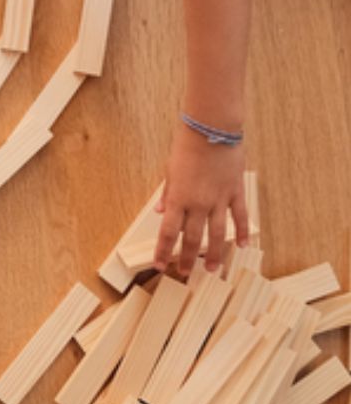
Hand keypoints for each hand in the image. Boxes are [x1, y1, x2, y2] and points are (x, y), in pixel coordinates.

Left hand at [154, 123, 249, 274]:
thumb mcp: (169, 171)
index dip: (163, 251)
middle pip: (192, 238)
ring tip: (212, 270)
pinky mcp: (235, 192)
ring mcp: (219, 199)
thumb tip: (161, 211)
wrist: (211, 129)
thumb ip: (167, 194)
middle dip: (187, 258)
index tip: (160, 265)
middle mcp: (199, 203)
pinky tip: (243, 246)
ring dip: (215, 254)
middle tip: (185, 274)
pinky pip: (240, 217)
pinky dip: (242, 232)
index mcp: (179, 198)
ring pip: (218, 234)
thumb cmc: (186, 147)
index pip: (167, 232)